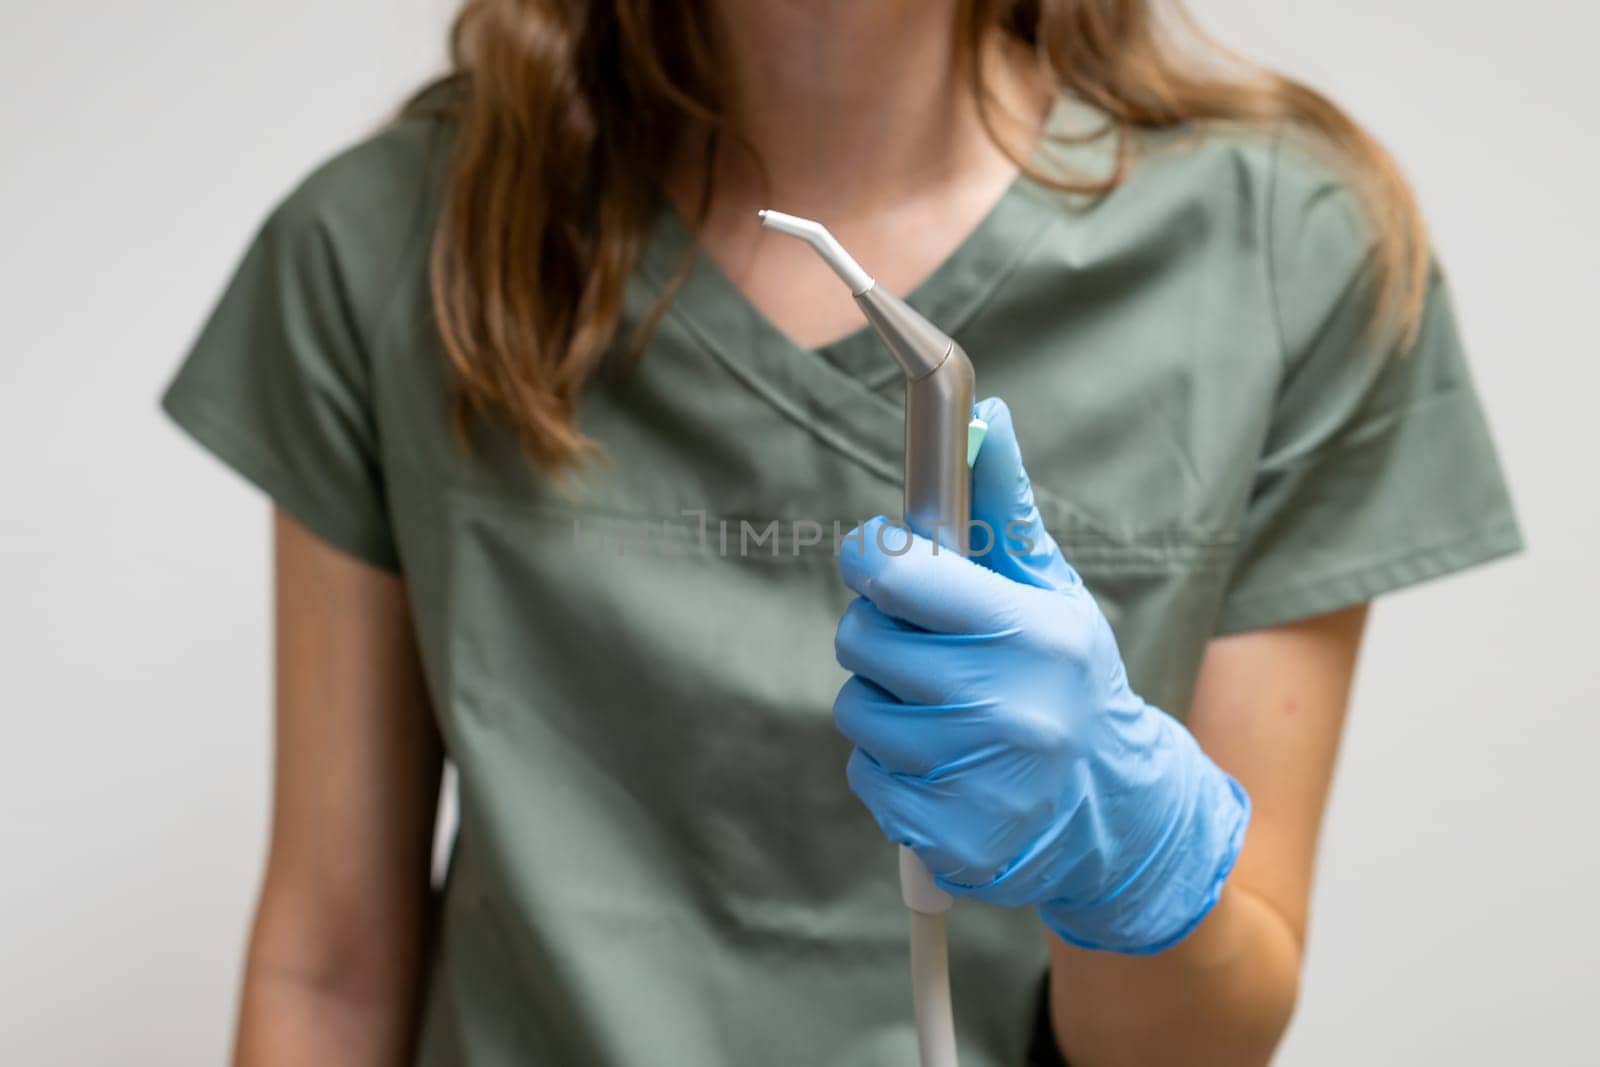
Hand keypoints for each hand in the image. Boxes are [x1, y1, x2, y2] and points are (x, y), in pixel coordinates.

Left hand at [833, 398, 1249, 953]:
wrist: (1115, 812)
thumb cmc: (1069, 679)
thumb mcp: (1053, 592)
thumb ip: (1005, 507)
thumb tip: (983, 416)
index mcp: (1030, 632)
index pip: (897, 573)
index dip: (870, 554)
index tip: (876, 556)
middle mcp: (1005, 706)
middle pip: (861, 639)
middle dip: (877, 633)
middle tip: (922, 644)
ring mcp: (975, 779)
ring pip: (856, 710)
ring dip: (882, 702)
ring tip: (942, 708)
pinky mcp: (948, 838)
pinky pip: (865, 777)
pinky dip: (889, 767)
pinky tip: (943, 764)